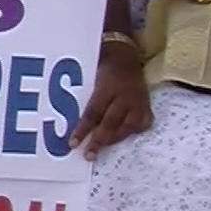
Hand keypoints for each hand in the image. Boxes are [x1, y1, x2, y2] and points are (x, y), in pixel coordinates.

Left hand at [71, 38, 152, 158]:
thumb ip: (81, 93)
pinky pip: (142, 126)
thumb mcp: (90, 73)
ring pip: (127, 128)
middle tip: (88, 155)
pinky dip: (130, 134)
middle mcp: (126, 96)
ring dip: (112, 141)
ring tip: (100, 151)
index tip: (72, 144)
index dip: (83, 129)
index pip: (94, 112)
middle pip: (111, 123)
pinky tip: (119, 139)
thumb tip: (62, 117)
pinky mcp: (148, 107)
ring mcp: (139, 102)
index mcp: (109, 85)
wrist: (126, 55)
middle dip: (98, 141)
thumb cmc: (102, 65)